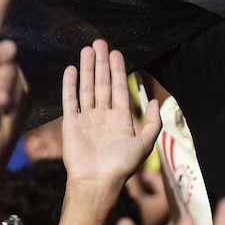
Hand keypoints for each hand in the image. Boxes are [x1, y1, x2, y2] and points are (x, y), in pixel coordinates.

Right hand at [61, 40, 161, 197]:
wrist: (97, 181)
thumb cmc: (121, 166)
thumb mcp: (144, 144)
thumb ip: (152, 122)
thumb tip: (154, 101)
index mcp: (121, 119)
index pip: (119, 88)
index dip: (118, 70)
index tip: (116, 52)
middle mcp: (103, 115)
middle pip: (102, 83)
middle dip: (102, 63)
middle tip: (100, 43)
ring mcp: (86, 118)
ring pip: (87, 87)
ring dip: (87, 69)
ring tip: (87, 49)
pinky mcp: (71, 123)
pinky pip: (70, 100)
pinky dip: (70, 85)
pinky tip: (71, 69)